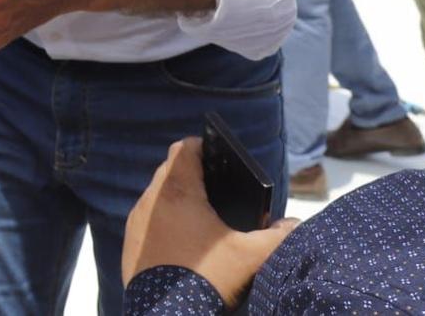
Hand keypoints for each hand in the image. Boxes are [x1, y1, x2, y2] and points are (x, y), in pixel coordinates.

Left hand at [121, 138, 295, 307]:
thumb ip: (277, 236)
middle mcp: (151, 200)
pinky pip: (148, 220)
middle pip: (171, 170)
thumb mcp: (250, 256)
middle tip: (217, 188)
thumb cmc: (207, 279)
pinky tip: (183, 240)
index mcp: (177, 191)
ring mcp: (136, 222)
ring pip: (157, 196)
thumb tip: (293, 225)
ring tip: (202, 215)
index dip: (203, 146)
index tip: (219, 157)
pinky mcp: (130, 244)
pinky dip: (164, 222)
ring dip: (177, 199)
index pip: (185, 149)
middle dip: (193, 174)